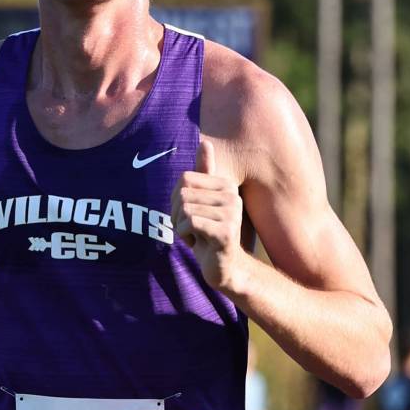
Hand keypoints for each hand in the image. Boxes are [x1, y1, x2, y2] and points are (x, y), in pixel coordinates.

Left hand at [171, 137, 245, 292]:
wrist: (224, 268)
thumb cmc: (208, 233)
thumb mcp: (201, 202)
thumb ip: (203, 174)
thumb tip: (205, 141)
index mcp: (226, 185)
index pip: (184, 179)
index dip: (176, 199)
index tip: (188, 215)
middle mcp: (232, 196)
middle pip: (182, 194)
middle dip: (177, 215)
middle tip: (190, 229)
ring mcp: (232, 214)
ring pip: (185, 209)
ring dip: (181, 227)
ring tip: (196, 236)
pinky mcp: (226, 233)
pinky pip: (190, 223)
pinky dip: (185, 236)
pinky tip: (199, 244)